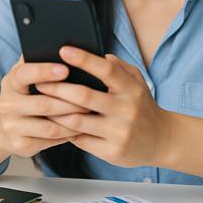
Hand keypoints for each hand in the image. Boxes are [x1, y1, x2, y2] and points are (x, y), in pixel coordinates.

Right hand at [0, 57, 90, 157]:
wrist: (3, 127)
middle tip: (90, 96)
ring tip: (91, 112)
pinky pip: (51, 140)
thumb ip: (39, 60)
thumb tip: (65, 46)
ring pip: (49, 125)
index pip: (25, 74)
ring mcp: (12, 127)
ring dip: (73, 120)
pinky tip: (82, 128)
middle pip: (42, 104)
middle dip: (69, 100)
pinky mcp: (21, 144)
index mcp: (10, 82)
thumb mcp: (26, 75)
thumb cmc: (24, 94)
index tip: (65, 69)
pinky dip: (69, 134)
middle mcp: (7, 105)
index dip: (45, 71)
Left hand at [35, 46, 171, 167]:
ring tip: (41, 103)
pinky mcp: (112, 151)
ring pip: (77, 121)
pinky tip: (54, 123)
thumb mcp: (138, 84)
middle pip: (84, 96)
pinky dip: (66, 131)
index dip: (84, 59)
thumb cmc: (144, 108)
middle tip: (40, 81)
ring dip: (55, 112)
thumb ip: (120, 68)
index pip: (106, 70)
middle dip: (58, 88)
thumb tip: (101, 56)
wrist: (162, 141)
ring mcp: (118, 132)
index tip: (64, 50)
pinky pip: (81, 140)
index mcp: (131, 89)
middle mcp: (126, 110)